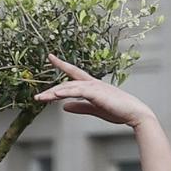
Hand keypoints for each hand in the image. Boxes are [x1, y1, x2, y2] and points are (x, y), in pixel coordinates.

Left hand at [34, 57, 153, 127]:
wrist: (134, 113)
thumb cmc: (117, 111)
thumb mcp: (94, 110)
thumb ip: (79, 107)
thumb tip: (64, 107)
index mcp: (91, 86)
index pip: (73, 73)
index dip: (62, 65)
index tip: (51, 57)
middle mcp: (92, 83)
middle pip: (67, 83)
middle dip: (51, 89)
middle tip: (37, 97)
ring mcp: (95, 87)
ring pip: (70, 87)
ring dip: (55, 93)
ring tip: (41, 99)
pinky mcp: (97, 93)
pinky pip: (79, 91)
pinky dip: (67, 92)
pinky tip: (56, 94)